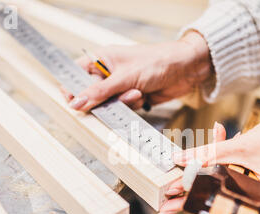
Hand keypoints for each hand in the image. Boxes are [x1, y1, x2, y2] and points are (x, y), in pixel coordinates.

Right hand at [63, 31, 212, 111]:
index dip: (73, 89)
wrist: (185, 70)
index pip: (76, 75)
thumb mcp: (124, 77)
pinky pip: (123, 108)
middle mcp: (108, 73)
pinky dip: (133, 105)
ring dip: (123, 103)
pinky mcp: (132, 97)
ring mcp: (120, 86)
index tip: (76, 102)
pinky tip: (143, 96)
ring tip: (137, 92)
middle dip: (104, 100)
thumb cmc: (156, 61)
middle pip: (92, 94)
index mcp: (101, 59)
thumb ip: (99, 92)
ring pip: (109, 104)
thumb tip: (77, 103)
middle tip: (115, 98)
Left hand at [159, 104, 259, 213]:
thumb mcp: (243, 146)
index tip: (168, 204)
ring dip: (203, 174)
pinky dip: (220, 160)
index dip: (192, 203)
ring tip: (174, 183)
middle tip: (162, 203)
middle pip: (218, 198)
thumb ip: (210, 153)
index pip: (220, 205)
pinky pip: (231, 171)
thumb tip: (179, 160)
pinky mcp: (254, 176)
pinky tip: (211, 141)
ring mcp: (257, 189)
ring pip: (222, 184)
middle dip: (190, 194)